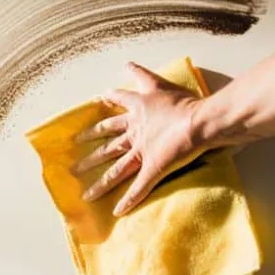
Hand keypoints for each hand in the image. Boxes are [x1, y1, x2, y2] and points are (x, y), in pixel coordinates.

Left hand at [76, 62, 204, 216]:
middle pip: (107, 144)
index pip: (117, 104)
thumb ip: (143, 75)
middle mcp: (135, 132)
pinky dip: (129, 200)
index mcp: (139, 111)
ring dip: (101, 184)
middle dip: (90, 155)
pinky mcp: (153, 168)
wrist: (200, 120)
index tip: (95, 102)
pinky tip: (117, 212)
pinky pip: (139, 187)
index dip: (105, 102)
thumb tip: (126, 62)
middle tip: (74, 164)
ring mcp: (142, 152)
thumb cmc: (185, 102)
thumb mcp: (160, 83)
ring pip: (116, 171)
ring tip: (85, 196)